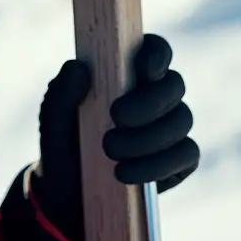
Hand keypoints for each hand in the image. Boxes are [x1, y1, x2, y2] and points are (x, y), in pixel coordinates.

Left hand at [28, 34, 199, 240]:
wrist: (68, 190)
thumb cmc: (64, 141)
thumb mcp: (54, 119)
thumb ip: (61, 93)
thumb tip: (77, 67)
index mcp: (128, 73)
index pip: (155, 49)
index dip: (157, 54)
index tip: (144, 69)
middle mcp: (156, 96)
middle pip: (174, 85)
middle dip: (148, 103)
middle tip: (116, 117)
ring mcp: (171, 128)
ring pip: (182, 121)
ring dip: (147, 138)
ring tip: (110, 151)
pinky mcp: (179, 161)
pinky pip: (186, 156)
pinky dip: (157, 166)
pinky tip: (126, 174)